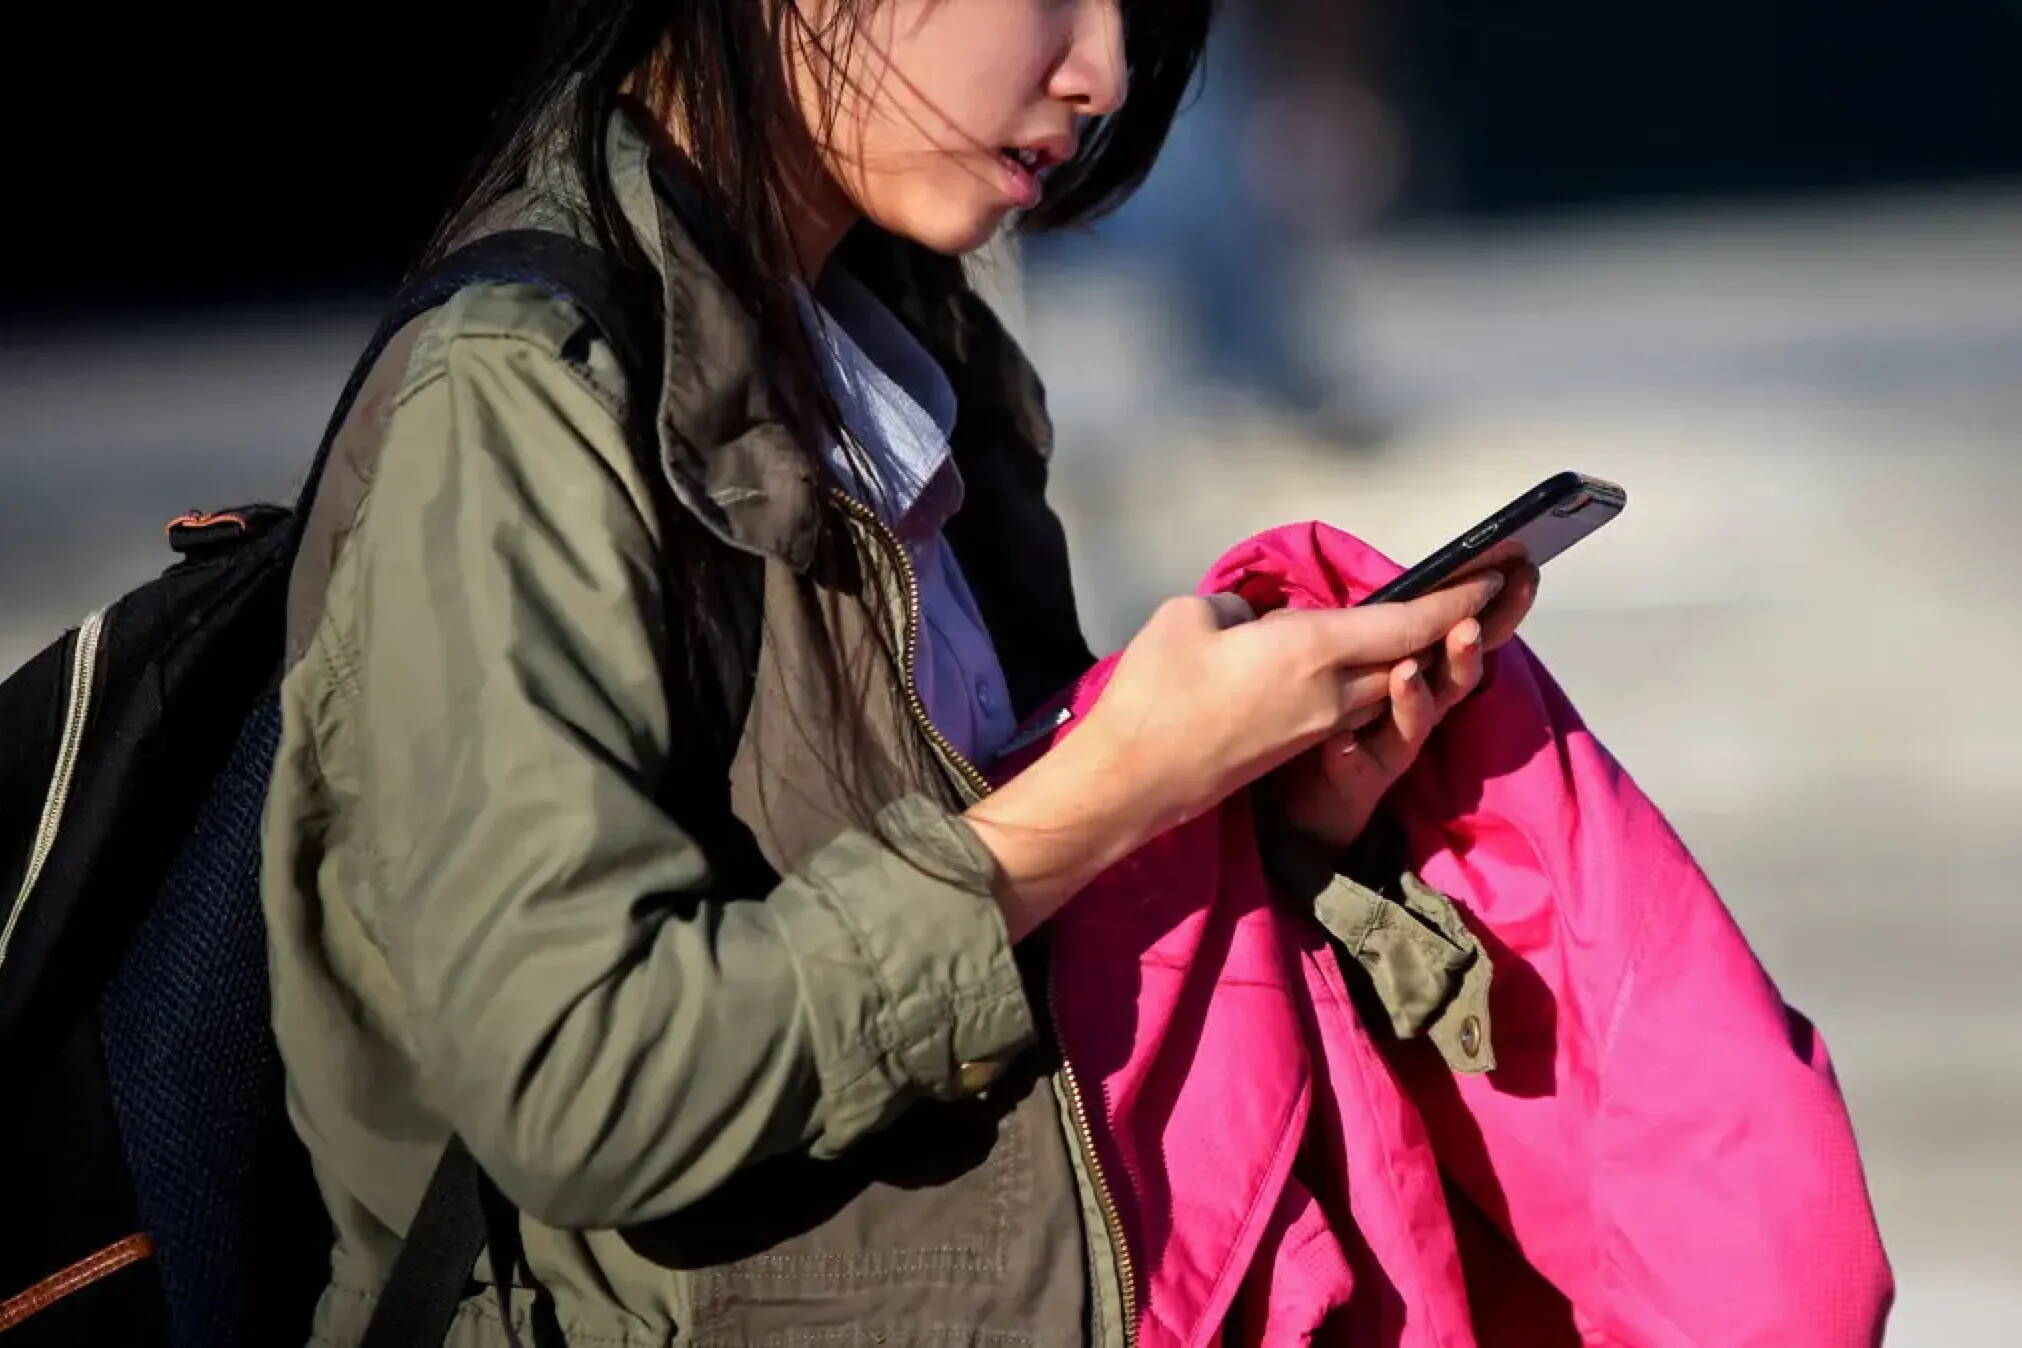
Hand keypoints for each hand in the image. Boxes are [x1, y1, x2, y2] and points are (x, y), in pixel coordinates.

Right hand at [967, 571, 1510, 937]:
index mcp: (1311, 652)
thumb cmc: (1156, 694)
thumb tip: (1255, 620)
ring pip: (1387, 683)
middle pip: (1413, 655)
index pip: (1407, 622)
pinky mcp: (1298, 746)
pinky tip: (1372, 660)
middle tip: (1493, 590)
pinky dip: (1376, 677)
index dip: (1459, 596)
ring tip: (1444, 622)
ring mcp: (1318, 725)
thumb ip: (1237, 608)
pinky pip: (1355, 704)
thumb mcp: (1189, 619)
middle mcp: (1332, 692)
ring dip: (1419, 655)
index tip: (1499, 572)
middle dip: (1456, 625)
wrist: (1134, 781)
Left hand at [1273, 562, 1539, 851]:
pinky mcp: (1358, 779)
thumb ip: (1400, 627)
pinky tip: (1341, 744)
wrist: (1321, 795)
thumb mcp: (1377, 661)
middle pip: (1453, 679)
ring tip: (1405, 674)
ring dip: (1412, 698)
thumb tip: (1430, 575)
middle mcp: (1419, 710)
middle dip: (1464, 652)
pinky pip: (1354, 766)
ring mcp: (1391, 746)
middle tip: (1468, 626)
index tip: (1522, 569)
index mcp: (1428, 673)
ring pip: (1412, 722)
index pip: (1468, 634)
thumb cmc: (1356, 718)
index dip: (1497, 606)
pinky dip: (1349, 756)